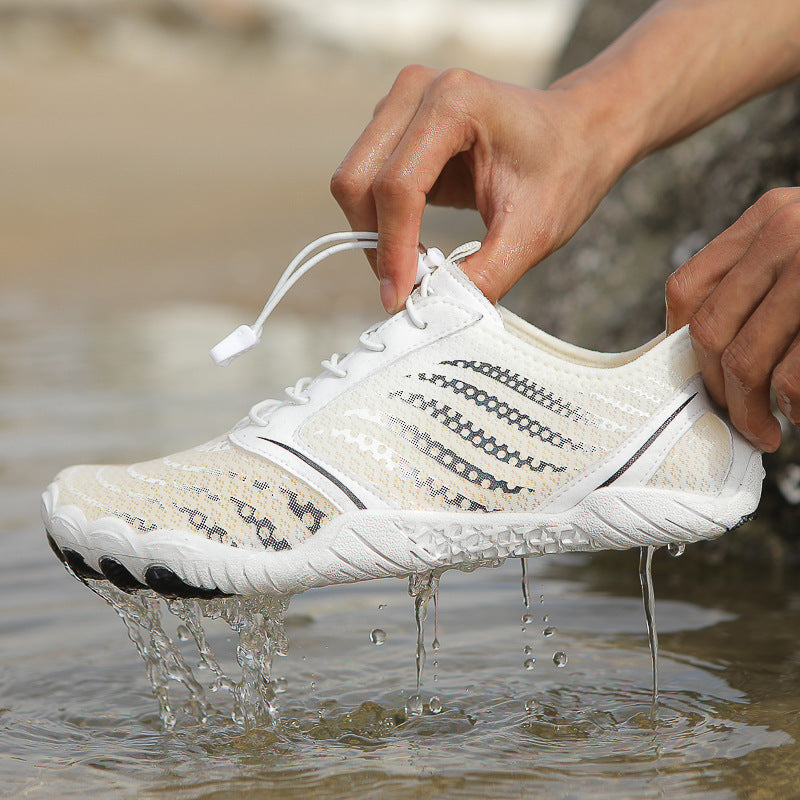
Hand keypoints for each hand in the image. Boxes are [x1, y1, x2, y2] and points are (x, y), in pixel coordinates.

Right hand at [331, 65, 623, 312]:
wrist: (580, 134)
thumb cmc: (564, 172)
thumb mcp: (531, 233)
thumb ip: (482, 276)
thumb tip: (432, 313)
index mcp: (454, 102)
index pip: (397, 186)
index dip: (393, 250)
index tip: (401, 299)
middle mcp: (417, 92)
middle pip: (357, 182)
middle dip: (375, 243)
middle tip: (406, 289)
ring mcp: (401, 105)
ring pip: (354, 184)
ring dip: (375, 236)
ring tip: (418, 268)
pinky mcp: (396, 128)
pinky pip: (365, 184)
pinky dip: (381, 224)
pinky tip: (414, 247)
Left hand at [666, 188, 799, 450]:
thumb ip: (761, 275)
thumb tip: (698, 346)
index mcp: (769, 216)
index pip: (687, 288)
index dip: (678, 342)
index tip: (695, 376)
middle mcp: (786, 233)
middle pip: (708, 332)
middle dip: (715, 389)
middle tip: (736, 418)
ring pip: (746, 361)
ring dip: (750, 410)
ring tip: (766, 429)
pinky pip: (794, 377)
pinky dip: (794, 407)